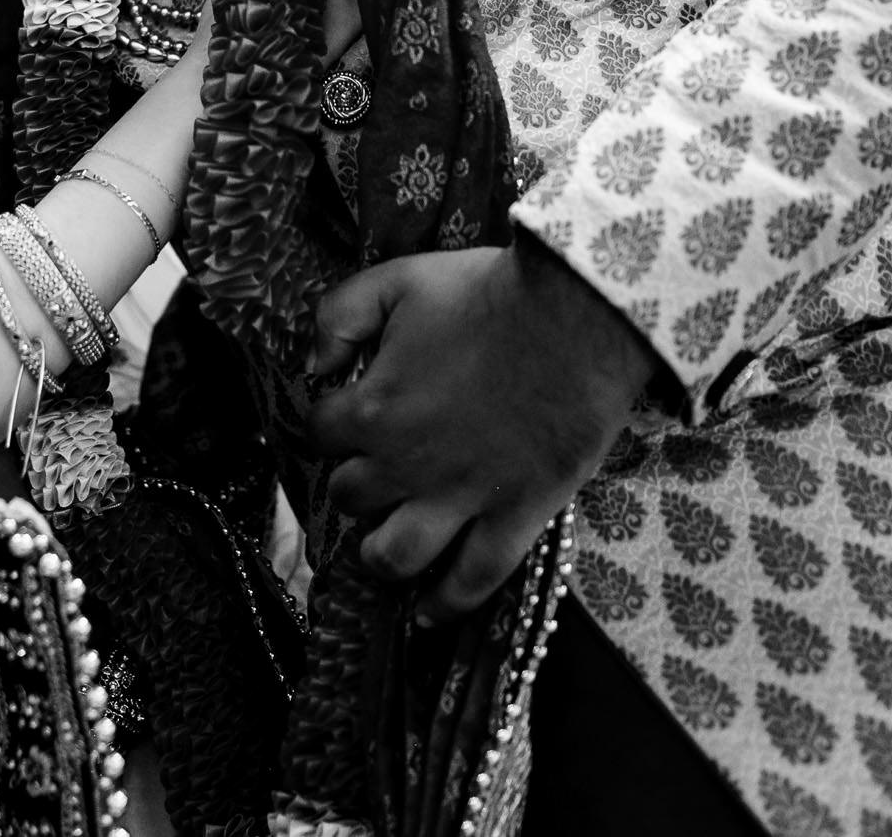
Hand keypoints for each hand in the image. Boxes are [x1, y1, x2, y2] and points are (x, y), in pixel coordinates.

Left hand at [307, 234, 658, 619]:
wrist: (578, 318)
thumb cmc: (487, 293)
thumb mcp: (397, 279)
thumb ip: (338, 314)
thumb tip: (313, 363)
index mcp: (372, 409)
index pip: (318, 434)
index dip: (328, 425)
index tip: (345, 418)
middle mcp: (404, 466)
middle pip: (350, 497)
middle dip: (353, 485)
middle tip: (374, 476)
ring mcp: (459, 500)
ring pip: (395, 556)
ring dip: (378, 556)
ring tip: (382, 551)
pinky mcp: (515, 519)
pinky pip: (472, 581)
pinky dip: (445, 604)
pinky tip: (428, 614)